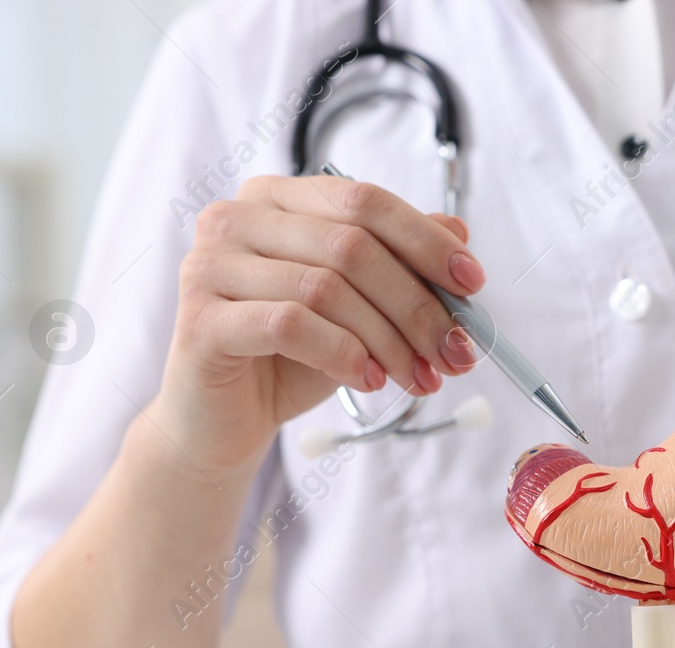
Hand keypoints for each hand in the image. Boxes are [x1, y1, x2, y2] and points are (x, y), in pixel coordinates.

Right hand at [153, 174, 486, 474]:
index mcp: (278, 199)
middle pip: (351, 246)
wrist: (227, 421)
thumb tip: (458, 230)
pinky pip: (289, 325)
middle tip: (454, 352)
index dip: (426, 241)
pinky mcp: (201, 319)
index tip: (473, 284)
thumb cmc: (293, 358)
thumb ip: (400, 264)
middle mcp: (236, 218)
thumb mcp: (361, 307)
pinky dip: (343, 353)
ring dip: (388, 339)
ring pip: (326, 287)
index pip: (364, 200)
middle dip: (417, 305)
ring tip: (417, 377)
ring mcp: (210, 265)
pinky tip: (370, 379)